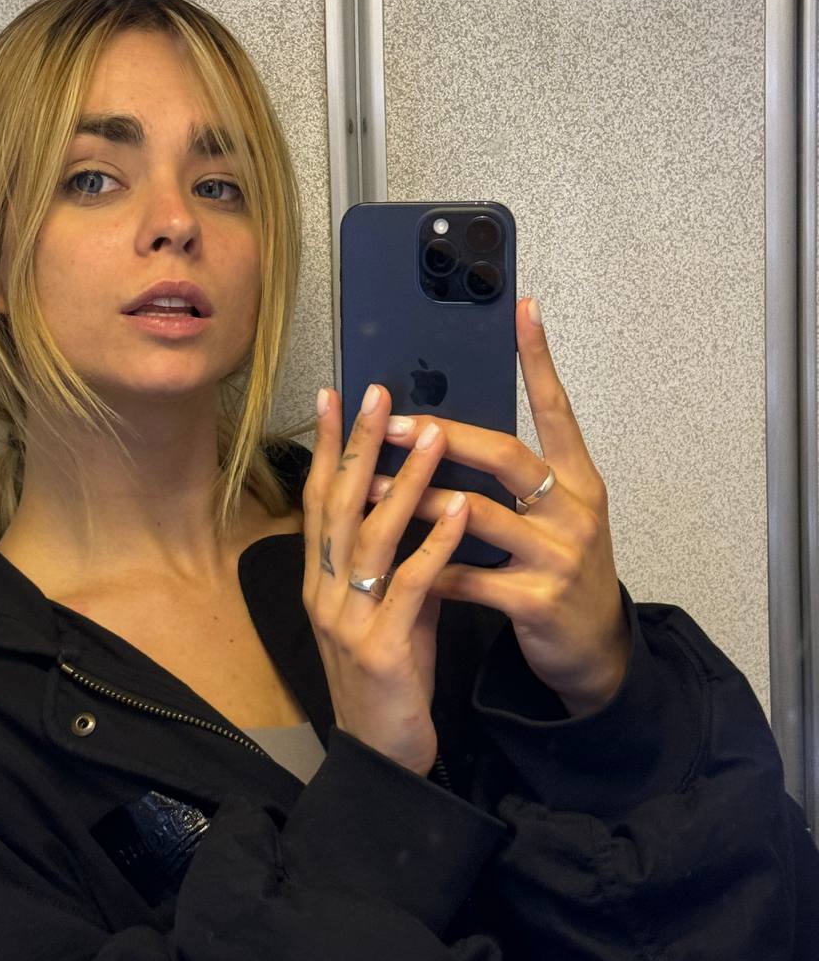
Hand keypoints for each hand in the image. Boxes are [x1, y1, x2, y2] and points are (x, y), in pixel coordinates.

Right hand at [302, 383, 470, 774]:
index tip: (339, 395)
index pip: (322, 499)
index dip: (330, 446)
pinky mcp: (380, 648)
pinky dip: (432, 545)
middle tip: (377, 391)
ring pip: (372, 537)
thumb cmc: (390, 679)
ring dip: (403, 481)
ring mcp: (348, 619)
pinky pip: (409, 587)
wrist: (382, 756)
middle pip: (338, 504)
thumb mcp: (391, 611)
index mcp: (324, 579)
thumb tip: (428, 516)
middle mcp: (326, 591)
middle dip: (358, 444)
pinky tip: (454, 511)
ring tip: (430, 434)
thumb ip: (401, 564)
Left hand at [371, 298, 629, 716]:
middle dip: (444, 438)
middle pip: (507, 457)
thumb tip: (449, 432)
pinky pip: (469, 578)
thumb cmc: (560, 570)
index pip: (559, 410)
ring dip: (417, 502)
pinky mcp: (537, 601)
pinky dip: (430, 570)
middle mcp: (574, 511)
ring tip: (367, 491)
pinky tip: (396, 566)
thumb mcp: (554, 518)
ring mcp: (558, 557)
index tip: (522, 310)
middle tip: (391, 424)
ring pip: (479, 516)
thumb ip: (516, 479)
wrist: (594, 650)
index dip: (540, 360)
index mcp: (578, 481)